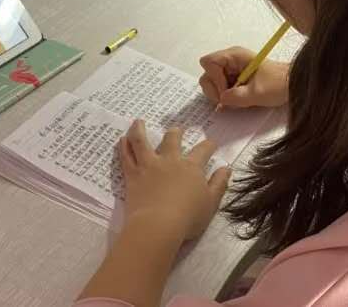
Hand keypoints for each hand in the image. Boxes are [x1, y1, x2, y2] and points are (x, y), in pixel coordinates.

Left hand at [119, 120, 230, 240]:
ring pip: (142, 141)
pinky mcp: (133, 174)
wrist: (158, 225)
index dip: (208, 145)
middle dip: (176, 133)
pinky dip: (123, 146)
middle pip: (172, 139)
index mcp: (191, 167)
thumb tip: (226, 167)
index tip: (211, 143)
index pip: (203, 150)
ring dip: (139, 129)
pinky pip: (126, 156)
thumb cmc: (188, 217)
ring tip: (138, 122)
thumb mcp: (211, 203)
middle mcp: (170, 160)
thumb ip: (219, 183)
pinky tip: (122, 139)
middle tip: (176, 130)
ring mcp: (149, 165)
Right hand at [199, 46, 289, 108]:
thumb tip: (221, 101)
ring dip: (220, 94)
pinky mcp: (234, 79)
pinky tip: (238, 100)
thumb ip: (236, 97)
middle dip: (215, 89)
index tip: (227, 91)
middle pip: (207, 73)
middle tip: (228, 100)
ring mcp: (231, 69)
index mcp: (234, 55)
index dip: (214, 79)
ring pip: (212, 82)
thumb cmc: (279, 84)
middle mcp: (230, 60)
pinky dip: (226, 96)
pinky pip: (221, 87)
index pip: (209, 63)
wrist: (293, 85)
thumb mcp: (258, 93)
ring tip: (235, 100)